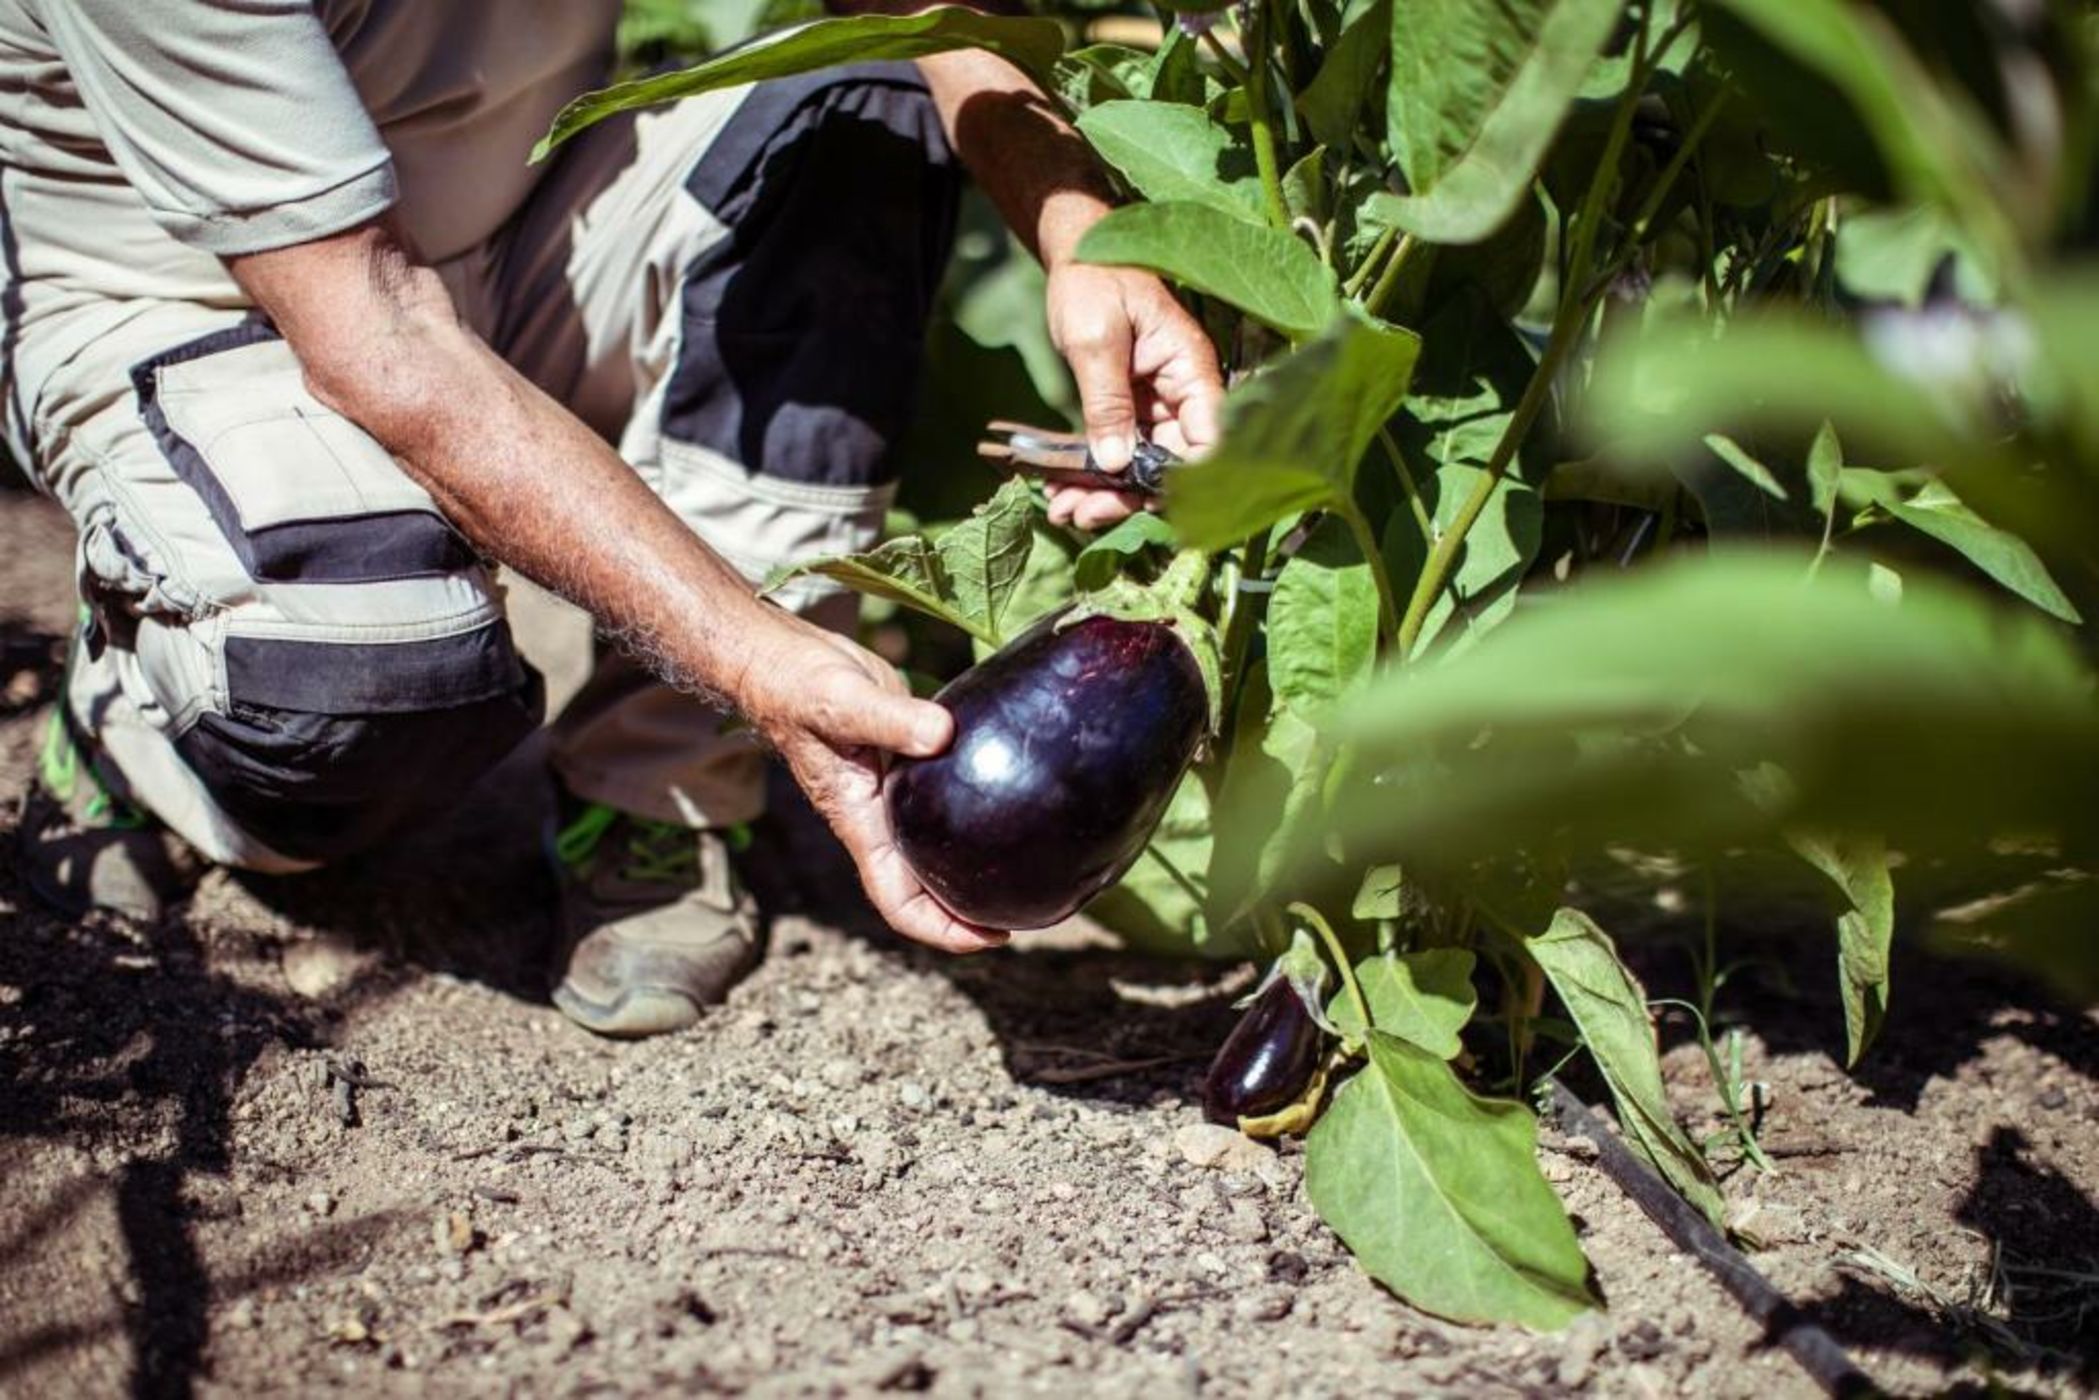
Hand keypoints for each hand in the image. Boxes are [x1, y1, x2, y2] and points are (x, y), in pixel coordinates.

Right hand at [737, 618, 1007, 953]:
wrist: (785, 659)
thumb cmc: (796, 686)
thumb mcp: (842, 701)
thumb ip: (892, 719)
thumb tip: (945, 734)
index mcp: (860, 822)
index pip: (898, 901)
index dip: (943, 930)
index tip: (992, 936)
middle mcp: (881, 818)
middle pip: (927, 888)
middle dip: (972, 911)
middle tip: (1030, 908)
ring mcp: (897, 793)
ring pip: (940, 847)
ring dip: (976, 865)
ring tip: (1032, 868)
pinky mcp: (911, 760)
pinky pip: (948, 799)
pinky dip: (978, 810)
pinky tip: (1014, 800)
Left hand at [1044, 262, 1224, 530]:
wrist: (1078, 252)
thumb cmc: (1094, 280)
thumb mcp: (1097, 339)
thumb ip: (1108, 401)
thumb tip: (1118, 462)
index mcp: (1189, 368)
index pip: (1207, 438)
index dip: (1184, 479)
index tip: (1144, 505)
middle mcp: (1180, 392)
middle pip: (1170, 462)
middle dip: (1128, 495)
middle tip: (1081, 517)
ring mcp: (1155, 403)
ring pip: (1140, 464)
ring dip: (1104, 493)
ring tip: (1062, 513)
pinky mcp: (1129, 407)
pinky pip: (1117, 449)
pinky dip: (1090, 473)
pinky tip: (1061, 493)